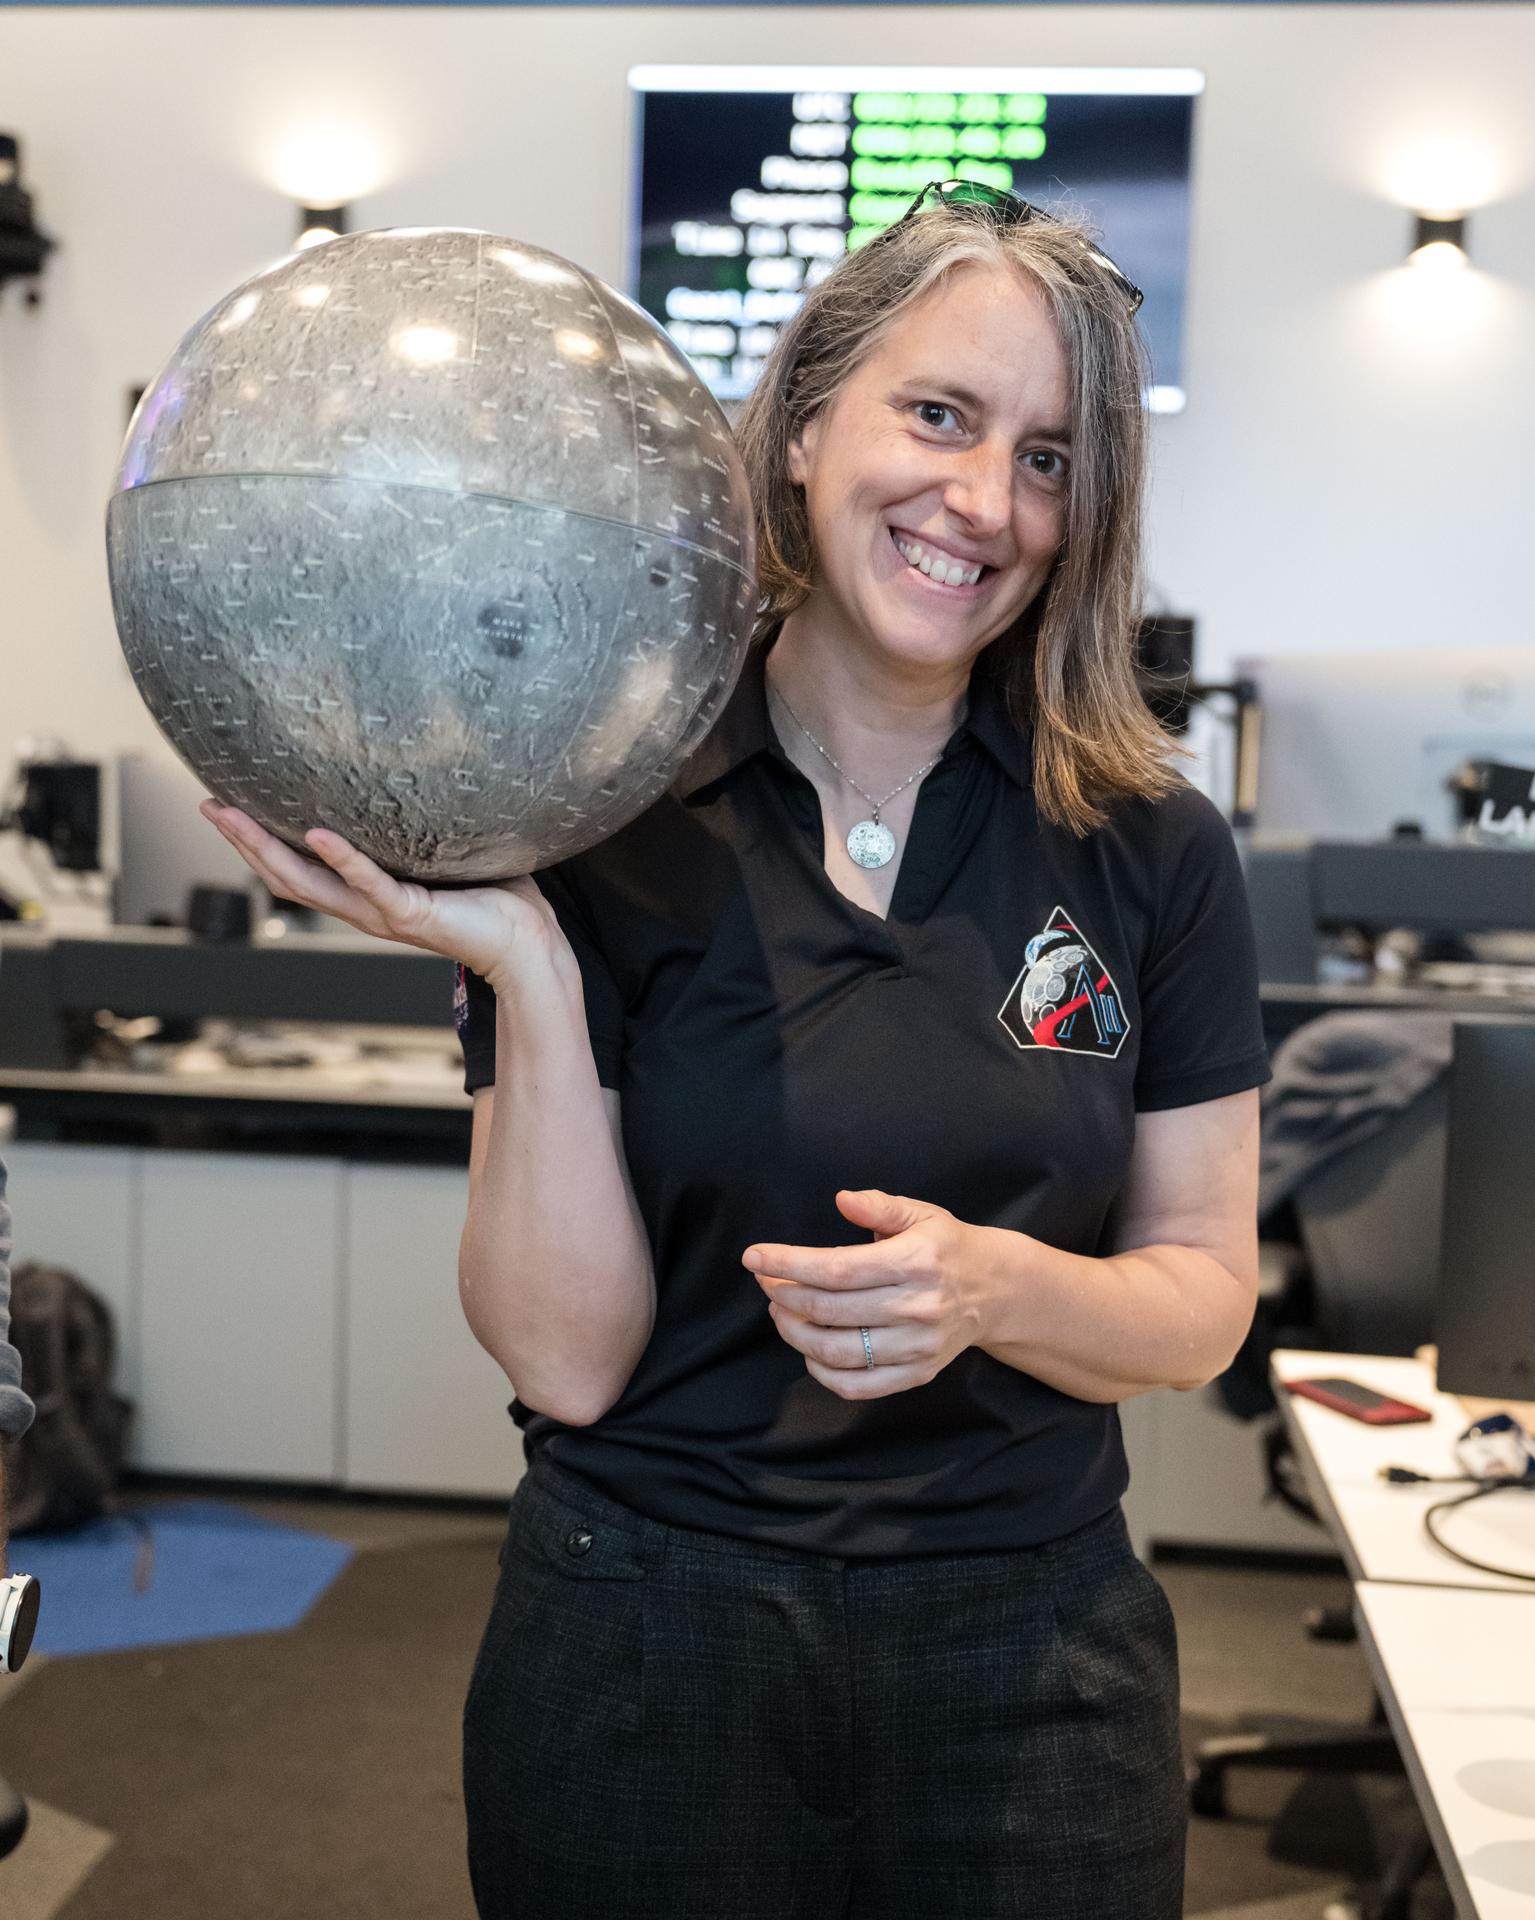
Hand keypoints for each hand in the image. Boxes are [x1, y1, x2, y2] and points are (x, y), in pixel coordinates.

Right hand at [199, 802, 564, 992]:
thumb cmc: (497, 900)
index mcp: (368, 895)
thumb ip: (428, 820)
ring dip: (268, 849)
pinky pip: (370, 884)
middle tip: (208, 805)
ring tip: (235, 816)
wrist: (529, 947)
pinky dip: (343, 859)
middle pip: (286, 875)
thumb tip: (429, 767)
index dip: (261, 841)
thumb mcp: (448, 852)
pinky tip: (316, 833)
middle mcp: (365, 908)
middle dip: (243, 841)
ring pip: (311, 884)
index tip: (230, 806)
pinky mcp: (412, 914)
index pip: (301, 868)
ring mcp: (384, 913)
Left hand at [743, 1190, 992, 1399]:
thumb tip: (843, 1199)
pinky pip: (857, 1385)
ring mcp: (918, 1346)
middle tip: (767, 1281)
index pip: (836, 1268)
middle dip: (783, 1294)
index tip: (754, 1257)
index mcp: (916, 1262)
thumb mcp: (921, 1214)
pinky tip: (809, 1346)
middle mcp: (919, 1307)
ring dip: (794, 1332)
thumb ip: (880, 1206)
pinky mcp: (918, 1374)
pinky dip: (820, 1370)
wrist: (995, 1291)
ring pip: (836, 1350)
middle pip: (829, 1310)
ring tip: (781, 1311)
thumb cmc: (947, 1248)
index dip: (787, 1263)